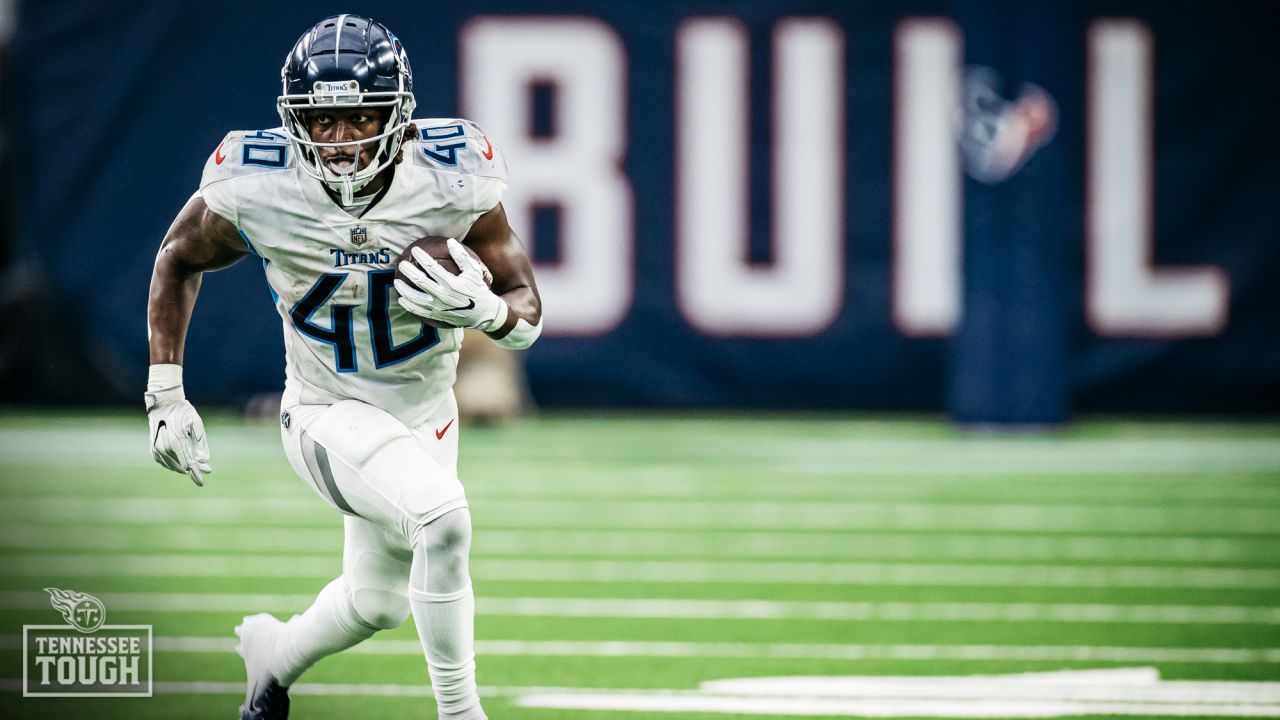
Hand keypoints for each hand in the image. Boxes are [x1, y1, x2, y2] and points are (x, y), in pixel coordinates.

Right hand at [145, 384, 211, 485]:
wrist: (163, 403)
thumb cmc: (183, 412)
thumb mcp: (197, 423)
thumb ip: (201, 443)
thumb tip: (203, 460)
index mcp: (176, 441)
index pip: (188, 463)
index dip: (196, 473)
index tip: (202, 482)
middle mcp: (164, 447)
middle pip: (182, 466)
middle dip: (194, 470)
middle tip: (207, 470)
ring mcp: (157, 449)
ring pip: (173, 466)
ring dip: (184, 468)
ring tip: (197, 467)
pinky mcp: (153, 449)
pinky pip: (164, 462)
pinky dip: (174, 465)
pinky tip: (182, 465)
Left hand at [393, 238, 507, 330]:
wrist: (482, 313)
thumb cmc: (477, 288)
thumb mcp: (474, 271)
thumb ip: (462, 257)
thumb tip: (450, 241)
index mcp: (452, 283)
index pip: (432, 268)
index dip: (422, 258)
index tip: (415, 250)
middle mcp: (444, 296)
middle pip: (421, 282)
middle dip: (409, 272)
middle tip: (402, 264)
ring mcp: (439, 307)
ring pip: (416, 298)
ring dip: (404, 290)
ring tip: (396, 282)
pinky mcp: (437, 315)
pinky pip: (419, 311)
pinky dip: (409, 306)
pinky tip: (402, 299)